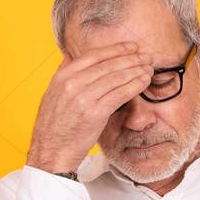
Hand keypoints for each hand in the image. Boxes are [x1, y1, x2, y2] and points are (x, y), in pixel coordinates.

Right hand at [26, 42, 153, 172]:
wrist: (51, 152)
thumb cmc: (54, 126)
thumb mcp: (51, 94)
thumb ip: (62, 73)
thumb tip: (70, 55)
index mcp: (62, 77)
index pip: (93, 55)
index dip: (116, 49)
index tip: (131, 47)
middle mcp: (72, 84)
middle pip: (108, 64)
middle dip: (130, 58)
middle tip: (146, 55)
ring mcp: (83, 98)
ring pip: (116, 77)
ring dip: (136, 70)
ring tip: (149, 67)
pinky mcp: (95, 113)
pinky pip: (120, 94)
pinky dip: (134, 85)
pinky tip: (144, 81)